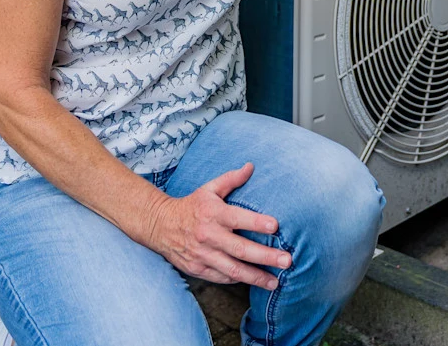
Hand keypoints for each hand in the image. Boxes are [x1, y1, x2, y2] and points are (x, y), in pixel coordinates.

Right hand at [146, 162, 291, 289]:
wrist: (160, 225)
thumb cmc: (191, 206)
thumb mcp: (209, 189)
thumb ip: (231, 179)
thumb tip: (251, 166)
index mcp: (213, 213)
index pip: (238, 218)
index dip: (256, 222)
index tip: (276, 226)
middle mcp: (209, 235)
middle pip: (240, 249)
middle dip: (265, 256)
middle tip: (286, 260)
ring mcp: (203, 254)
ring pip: (233, 269)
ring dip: (256, 276)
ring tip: (275, 282)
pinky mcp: (198, 268)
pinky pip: (221, 277)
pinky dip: (238, 280)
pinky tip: (254, 281)